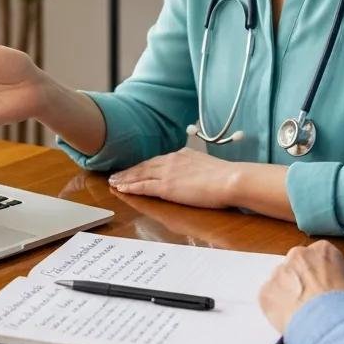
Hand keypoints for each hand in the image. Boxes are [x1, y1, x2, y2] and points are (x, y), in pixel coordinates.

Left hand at [107, 148, 237, 208]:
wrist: (230, 179)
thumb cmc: (226, 177)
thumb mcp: (206, 166)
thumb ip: (195, 167)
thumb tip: (193, 174)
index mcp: (182, 154)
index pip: (157, 161)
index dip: (143, 166)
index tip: (134, 169)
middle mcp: (171, 160)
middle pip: (144, 166)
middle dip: (129, 171)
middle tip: (116, 175)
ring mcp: (167, 173)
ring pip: (140, 175)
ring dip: (125, 178)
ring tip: (113, 182)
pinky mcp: (166, 187)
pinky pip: (143, 187)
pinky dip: (130, 187)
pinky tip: (121, 189)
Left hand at [258, 240, 343, 333]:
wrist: (329, 324)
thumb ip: (339, 283)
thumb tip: (335, 294)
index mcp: (323, 251)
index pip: (319, 256)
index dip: (321, 273)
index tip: (324, 287)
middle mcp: (297, 255)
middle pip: (296, 265)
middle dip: (300, 279)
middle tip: (309, 300)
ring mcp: (278, 272)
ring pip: (280, 281)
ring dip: (287, 293)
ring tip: (299, 314)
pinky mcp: (265, 291)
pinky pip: (270, 298)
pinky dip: (277, 308)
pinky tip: (289, 320)